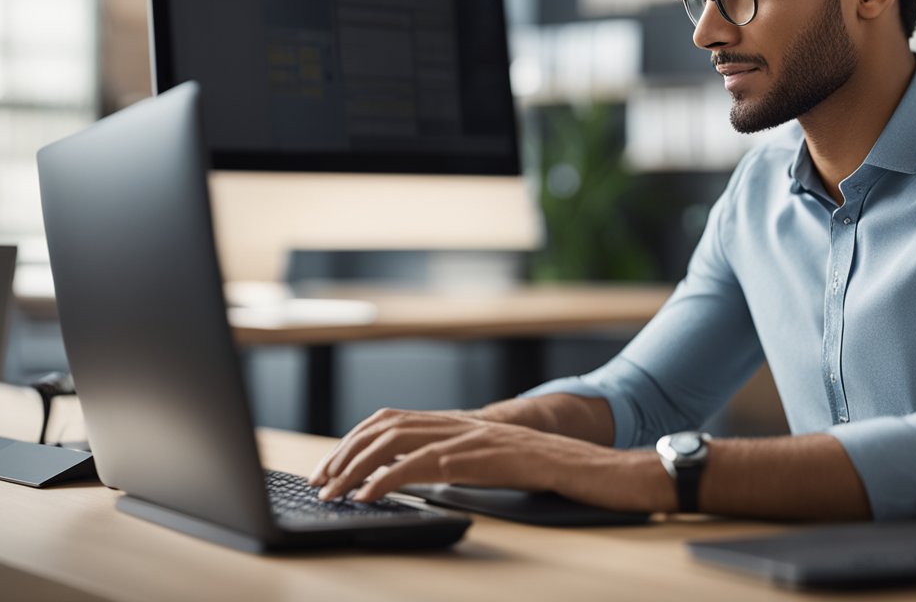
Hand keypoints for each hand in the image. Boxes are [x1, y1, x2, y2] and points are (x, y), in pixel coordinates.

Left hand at [308, 408, 670, 511]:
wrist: (596, 468)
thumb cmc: (550, 472)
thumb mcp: (494, 465)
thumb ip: (459, 464)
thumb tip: (418, 480)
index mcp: (461, 424)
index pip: (393, 420)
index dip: (355, 440)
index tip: (330, 468)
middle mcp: (462, 423)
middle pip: (387, 426)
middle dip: (345, 453)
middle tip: (319, 483)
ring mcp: (473, 436)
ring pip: (400, 439)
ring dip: (358, 466)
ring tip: (334, 491)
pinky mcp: (485, 457)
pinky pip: (428, 464)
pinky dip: (392, 478)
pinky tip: (373, 495)